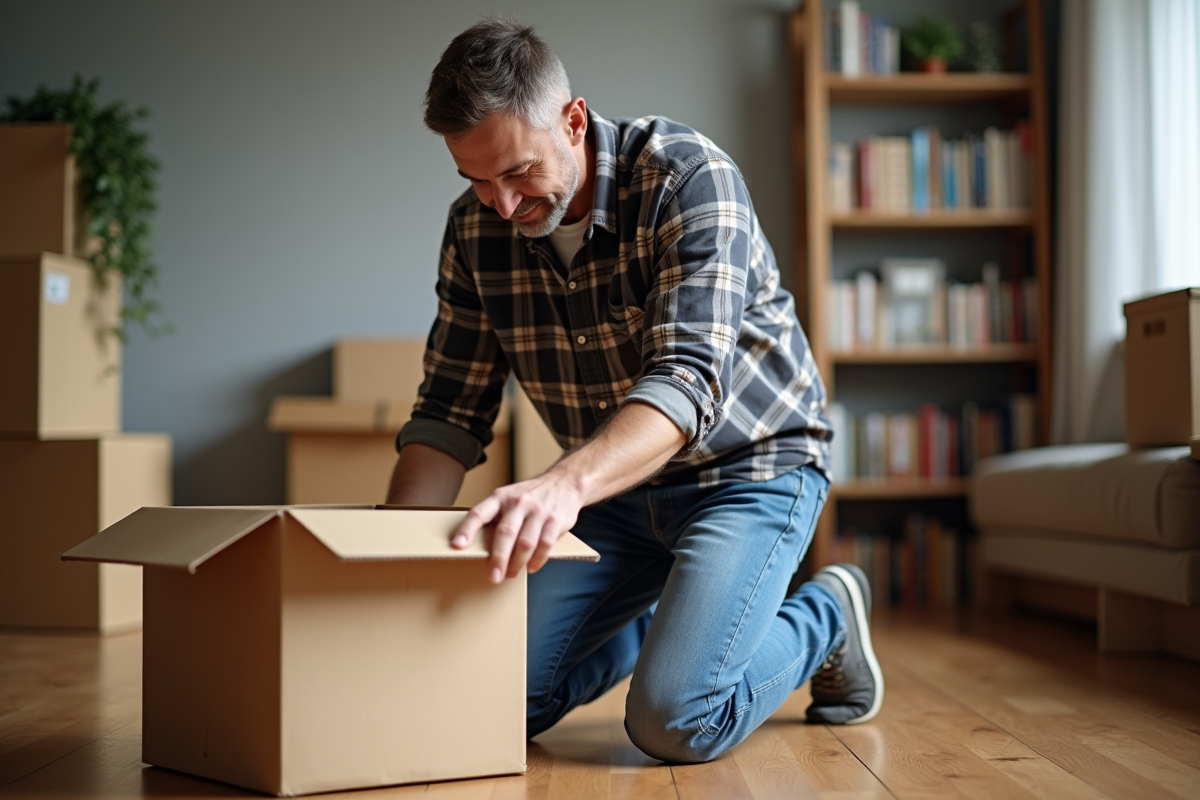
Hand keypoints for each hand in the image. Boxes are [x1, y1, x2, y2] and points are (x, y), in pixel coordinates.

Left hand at [451, 472, 582, 583]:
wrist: (564, 482)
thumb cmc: (530, 495)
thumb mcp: (508, 497)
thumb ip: (494, 517)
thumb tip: (475, 545)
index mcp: (500, 497)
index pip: (479, 513)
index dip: (467, 529)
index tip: (457, 545)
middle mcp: (518, 502)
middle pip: (505, 533)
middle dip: (498, 558)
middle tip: (493, 577)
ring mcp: (538, 511)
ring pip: (526, 542)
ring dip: (517, 563)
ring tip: (510, 574)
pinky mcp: (555, 520)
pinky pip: (545, 544)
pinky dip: (537, 560)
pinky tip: (531, 567)